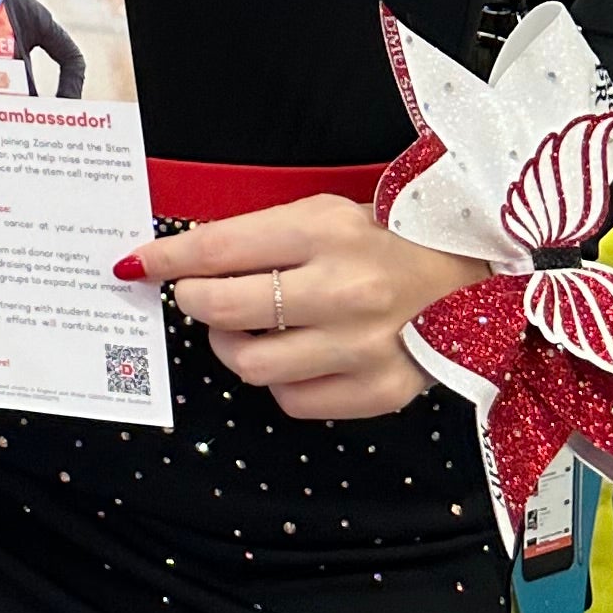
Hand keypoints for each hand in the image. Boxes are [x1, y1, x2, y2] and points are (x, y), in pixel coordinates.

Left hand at [119, 195, 488, 419]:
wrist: (473, 279)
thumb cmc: (386, 239)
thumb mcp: (324, 212)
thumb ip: (257, 235)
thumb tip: (184, 258)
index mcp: (325, 230)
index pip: (218, 249)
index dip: (167, 258)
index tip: (138, 263)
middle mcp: (343, 291)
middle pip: (223, 310)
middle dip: (193, 301)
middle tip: (194, 294)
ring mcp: (362, 348)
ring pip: (250, 364)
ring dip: (230, 344)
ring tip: (243, 326)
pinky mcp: (378, 392)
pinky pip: (292, 400)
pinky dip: (278, 379)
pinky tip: (292, 353)